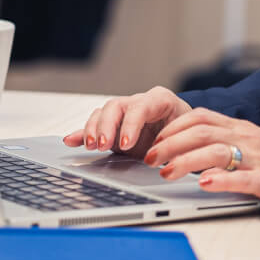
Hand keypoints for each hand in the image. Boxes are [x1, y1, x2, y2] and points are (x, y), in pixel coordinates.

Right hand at [62, 86, 191, 156]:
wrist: (186, 134)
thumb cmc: (189, 132)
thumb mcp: (188, 137)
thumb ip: (177, 144)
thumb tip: (168, 159)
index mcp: (160, 100)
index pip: (140, 106)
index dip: (131, 124)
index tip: (126, 144)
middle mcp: (139, 103)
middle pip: (116, 106)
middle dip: (107, 126)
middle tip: (103, 145)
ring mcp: (124, 115)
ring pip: (103, 113)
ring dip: (93, 130)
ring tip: (91, 146)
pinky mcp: (113, 128)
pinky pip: (94, 127)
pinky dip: (82, 134)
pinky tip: (71, 141)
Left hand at [143, 107, 259, 200]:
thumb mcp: (245, 138)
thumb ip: (219, 136)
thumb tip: (180, 141)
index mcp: (237, 128)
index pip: (200, 118)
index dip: (174, 127)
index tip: (155, 140)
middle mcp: (244, 138)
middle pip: (202, 134)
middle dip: (171, 145)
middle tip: (150, 159)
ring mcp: (254, 158)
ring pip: (216, 153)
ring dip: (187, 162)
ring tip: (166, 173)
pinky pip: (242, 178)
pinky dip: (221, 180)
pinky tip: (205, 184)